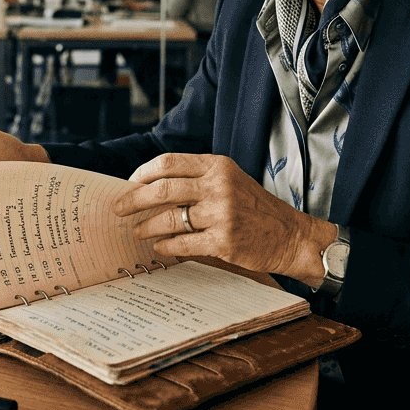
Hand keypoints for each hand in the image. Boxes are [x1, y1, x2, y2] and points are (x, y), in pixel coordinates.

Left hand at [113, 153, 336, 283]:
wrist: (290, 236)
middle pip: (162, 189)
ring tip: (137, 231)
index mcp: (217, 166)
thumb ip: (196, 179)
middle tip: (118, 209)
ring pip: (168, 218)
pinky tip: (160, 246)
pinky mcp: (224, 241)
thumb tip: (149, 187)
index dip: (142, 174)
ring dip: (146, 226)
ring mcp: (221, 214)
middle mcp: (219, 186)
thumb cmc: (255, 209)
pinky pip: (182, 243)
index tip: (128, 184)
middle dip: (133, 200)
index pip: (168, 163)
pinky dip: (165, 245)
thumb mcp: (230, 180)